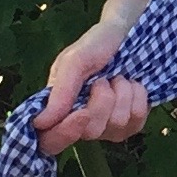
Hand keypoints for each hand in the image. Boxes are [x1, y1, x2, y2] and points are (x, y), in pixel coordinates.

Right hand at [33, 20, 149, 157]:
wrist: (127, 35)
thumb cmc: (95, 45)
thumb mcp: (74, 61)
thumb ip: (60, 92)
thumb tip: (39, 123)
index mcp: (59, 109)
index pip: (51, 142)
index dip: (65, 134)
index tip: (82, 113)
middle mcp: (81, 124)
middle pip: (90, 133)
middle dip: (102, 100)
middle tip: (102, 79)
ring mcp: (107, 128)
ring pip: (117, 125)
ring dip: (122, 93)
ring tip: (117, 78)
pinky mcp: (130, 125)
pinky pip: (137, 120)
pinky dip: (138, 97)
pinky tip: (132, 85)